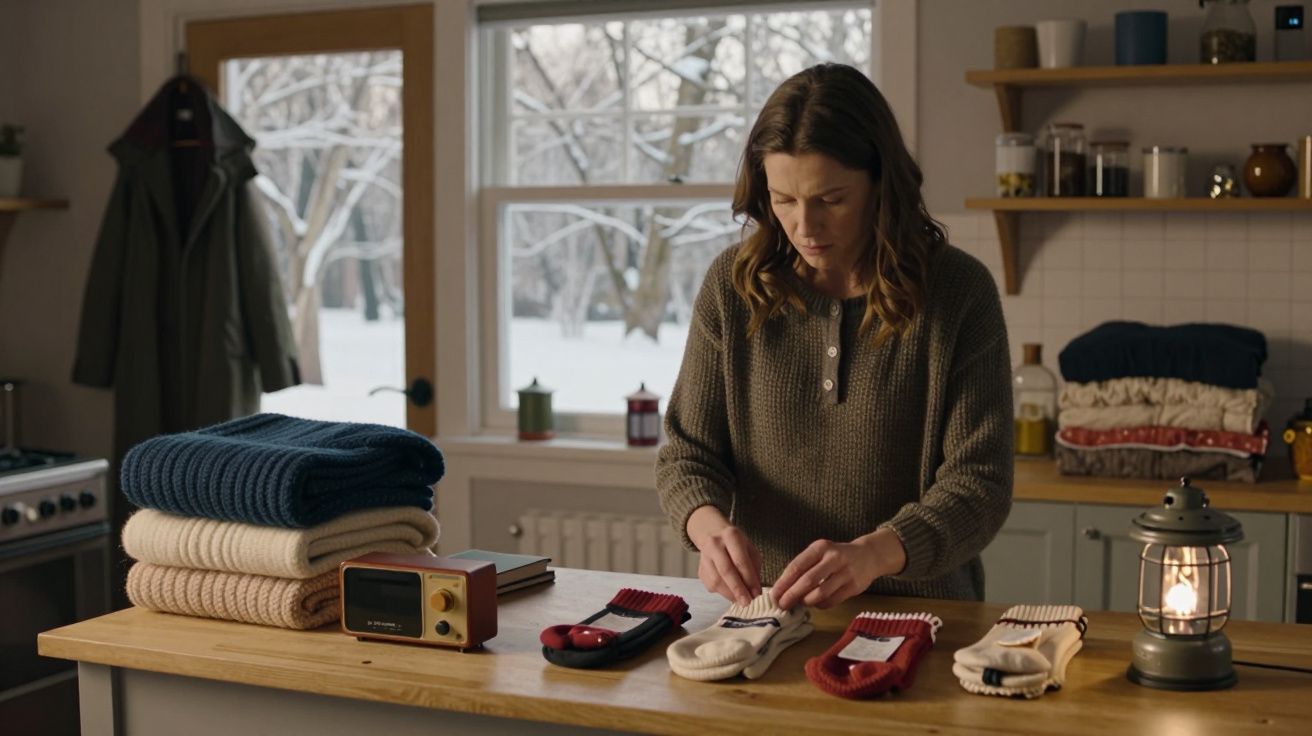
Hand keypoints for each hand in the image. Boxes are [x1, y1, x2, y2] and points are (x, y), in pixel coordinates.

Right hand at [687, 505, 761, 605]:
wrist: (713, 535)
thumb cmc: (736, 545)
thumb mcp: (750, 550)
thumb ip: (754, 569)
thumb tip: (754, 591)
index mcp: (731, 536)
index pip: (740, 560)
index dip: (749, 579)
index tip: (756, 593)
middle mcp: (714, 544)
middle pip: (726, 570)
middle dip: (738, 589)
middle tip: (747, 602)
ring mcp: (704, 557)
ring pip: (716, 580)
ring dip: (730, 594)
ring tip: (740, 599)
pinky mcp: (699, 569)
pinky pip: (710, 585)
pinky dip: (723, 593)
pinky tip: (731, 593)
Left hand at [771, 528, 906, 609]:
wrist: (868, 556)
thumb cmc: (836, 556)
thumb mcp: (819, 553)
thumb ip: (803, 567)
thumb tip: (782, 589)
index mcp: (820, 547)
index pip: (797, 566)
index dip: (783, 583)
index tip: (774, 594)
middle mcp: (834, 558)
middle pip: (808, 580)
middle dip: (792, 595)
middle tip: (782, 605)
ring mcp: (846, 572)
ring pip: (820, 593)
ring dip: (806, 601)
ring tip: (800, 603)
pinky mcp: (854, 586)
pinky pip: (832, 600)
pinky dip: (820, 605)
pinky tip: (816, 603)